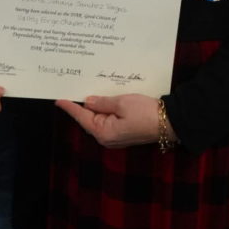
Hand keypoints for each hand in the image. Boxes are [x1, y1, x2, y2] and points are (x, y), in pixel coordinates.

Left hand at [55, 93, 175, 147]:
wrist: (169, 122)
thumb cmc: (145, 113)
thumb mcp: (122, 103)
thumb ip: (102, 102)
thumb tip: (88, 101)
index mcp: (104, 132)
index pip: (82, 117)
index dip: (70, 107)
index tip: (58, 100)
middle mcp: (107, 138)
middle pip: (89, 119)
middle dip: (80, 106)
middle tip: (71, 91)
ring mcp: (116, 136)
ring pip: (98, 119)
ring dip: (93, 107)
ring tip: (84, 92)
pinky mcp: (123, 132)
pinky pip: (108, 120)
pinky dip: (104, 110)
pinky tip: (102, 100)